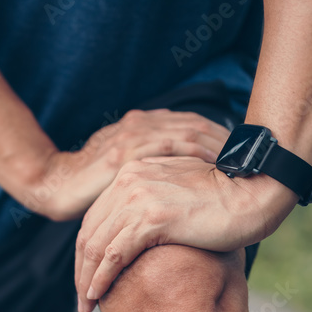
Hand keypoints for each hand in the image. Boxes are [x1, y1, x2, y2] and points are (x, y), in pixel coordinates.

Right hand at [20, 110, 232, 220]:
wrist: (57, 185)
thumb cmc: (90, 185)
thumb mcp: (129, 175)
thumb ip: (153, 171)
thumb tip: (185, 185)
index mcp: (144, 127)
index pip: (190, 126)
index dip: (219, 137)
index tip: (246, 152)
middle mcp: (140, 125)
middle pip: (194, 126)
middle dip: (226, 140)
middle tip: (255, 156)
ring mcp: (130, 137)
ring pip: (185, 135)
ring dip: (215, 148)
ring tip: (241, 162)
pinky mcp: (122, 154)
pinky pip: (165, 151)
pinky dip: (190, 157)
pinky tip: (211, 167)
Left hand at [74, 156, 298, 311]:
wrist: (256, 190)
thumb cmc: (227, 198)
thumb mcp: (180, 194)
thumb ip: (156, 204)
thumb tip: (145, 233)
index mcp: (133, 172)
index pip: (95, 217)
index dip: (87, 251)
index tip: (86, 276)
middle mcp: (129, 181)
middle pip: (89, 231)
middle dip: (81, 269)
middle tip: (82, 298)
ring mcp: (138, 198)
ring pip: (96, 245)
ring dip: (86, 279)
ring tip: (86, 305)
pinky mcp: (150, 218)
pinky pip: (113, 254)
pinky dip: (101, 278)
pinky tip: (96, 296)